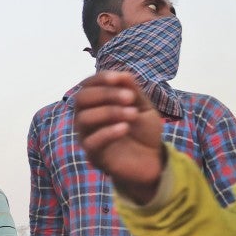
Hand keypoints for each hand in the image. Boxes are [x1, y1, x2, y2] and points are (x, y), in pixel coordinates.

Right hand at [74, 71, 165, 203]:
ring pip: (83, 118)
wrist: (154, 161)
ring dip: (109, 112)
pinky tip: (125, 128)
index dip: (100, 78)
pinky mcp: (94, 155)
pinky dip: (108, 132)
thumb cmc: (144, 132)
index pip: (88, 86)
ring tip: (133, 114)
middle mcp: (87, 118)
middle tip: (130, 97)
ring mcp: (88, 136)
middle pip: (81, 99)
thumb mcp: (144, 108)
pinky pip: (91, 142)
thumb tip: (123, 74)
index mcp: (96, 104)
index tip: (119, 78)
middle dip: (105, 93)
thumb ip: (133, 92)